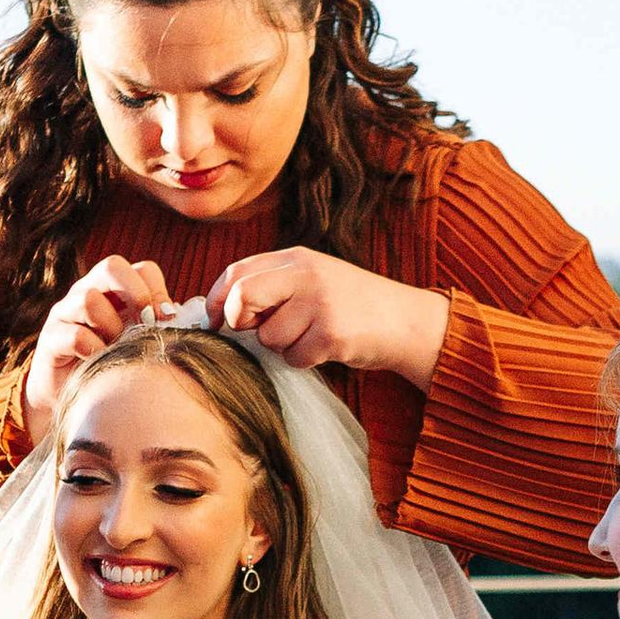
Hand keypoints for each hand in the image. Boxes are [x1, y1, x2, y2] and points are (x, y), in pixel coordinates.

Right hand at [21, 256, 177, 437]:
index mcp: (115, 290)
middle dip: (134, 293)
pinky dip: (93, 349)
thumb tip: (179, 317)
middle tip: (144, 322)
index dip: (158, 290)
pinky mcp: (50, 338)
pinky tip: (100, 361)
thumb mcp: (138, 341)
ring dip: (111, 326)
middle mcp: (88, 292)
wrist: (73, 396)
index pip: (142, 269)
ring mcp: (65, 312)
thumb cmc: (111, 365)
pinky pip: (75, 334)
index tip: (167, 319)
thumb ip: (158, 327)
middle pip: (111, 266)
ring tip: (116, 347)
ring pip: (89, 298)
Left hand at [209, 249, 450, 387]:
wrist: (405, 320)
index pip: (236, 272)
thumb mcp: (312, 280)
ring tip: (312, 336)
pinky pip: (294, 357)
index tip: (214, 321)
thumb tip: (219, 311)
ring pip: (268, 337)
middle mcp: (306, 274)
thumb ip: (272, 286)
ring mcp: (320, 302)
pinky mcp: (332, 333)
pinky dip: (305, 360)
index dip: (216, 300)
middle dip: (241, 322)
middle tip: (260, 330)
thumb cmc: (351, 305)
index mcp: (296, 258)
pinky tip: (327, 348)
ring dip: (283, 347)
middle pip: (241, 299)